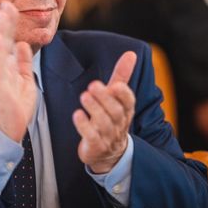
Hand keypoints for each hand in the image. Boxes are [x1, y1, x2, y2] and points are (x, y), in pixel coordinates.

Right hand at [0, 1, 36, 142]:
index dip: (9, 24)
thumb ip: (23, 62)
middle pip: (2, 40)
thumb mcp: (25, 80)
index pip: (8, 40)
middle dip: (4, 22)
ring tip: (3, 14)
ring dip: (0, 31)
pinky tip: (0, 39)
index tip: (10, 8)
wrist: (9, 129)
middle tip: (6, 3)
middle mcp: (0, 68)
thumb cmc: (16, 107)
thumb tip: (23, 45)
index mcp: (7, 66)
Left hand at [73, 52, 136, 173]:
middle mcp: (119, 123)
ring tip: (84, 96)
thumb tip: (131, 53)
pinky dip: (84, 126)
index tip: (116, 85)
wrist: (108, 153)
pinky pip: (92, 137)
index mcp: (126, 110)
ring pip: (104, 123)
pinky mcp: (96, 146)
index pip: (129, 102)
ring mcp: (108, 136)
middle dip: (105, 98)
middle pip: (115, 111)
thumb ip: (122, 75)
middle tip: (93, 85)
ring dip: (94, 109)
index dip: (123, 94)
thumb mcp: (117, 97)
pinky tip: (77, 115)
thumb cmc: (112, 118)